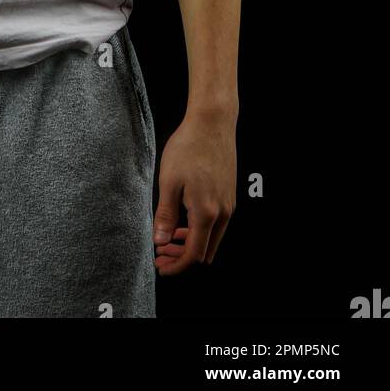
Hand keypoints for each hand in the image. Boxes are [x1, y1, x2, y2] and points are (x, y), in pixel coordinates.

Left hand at [152, 108, 236, 274]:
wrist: (213, 122)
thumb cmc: (188, 147)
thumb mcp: (169, 181)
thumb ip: (166, 215)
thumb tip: (160, 242)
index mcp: (206, 213)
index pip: (193, 254)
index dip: (176, 266)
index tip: (160, 267)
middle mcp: (222, 213)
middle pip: (204, 251)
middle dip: (182, 257)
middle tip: (160, 254)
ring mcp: (228, 204)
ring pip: (211, 238)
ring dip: (191, 244)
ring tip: (168, 239)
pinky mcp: (229, 195)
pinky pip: (216, 224)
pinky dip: (200, 230)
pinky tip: (183, 221)